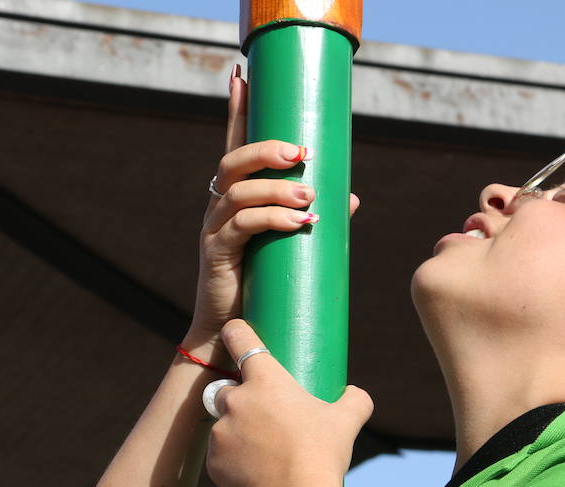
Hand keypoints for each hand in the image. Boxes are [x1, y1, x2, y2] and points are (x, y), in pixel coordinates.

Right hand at [190, 70, 359, 350]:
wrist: (230, 333)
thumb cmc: (261, 288)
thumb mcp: (290, 247)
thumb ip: (312, 217)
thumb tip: (350, 197)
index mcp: (234, 198)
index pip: (234, 145)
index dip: (236, 110)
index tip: (242, 75)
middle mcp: (218, 208)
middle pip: (233, 162)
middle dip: (267, 149)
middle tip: (303, 154)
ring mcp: (213, 230)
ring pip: (238, 192)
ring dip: (278, 189)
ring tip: (310, 199)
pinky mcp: (215, 254)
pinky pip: (241, 226)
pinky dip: (273, 220)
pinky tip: (300, 224)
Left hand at [206, 320, 371, 486]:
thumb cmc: (321, 454)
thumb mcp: (347, 421)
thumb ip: (354, 401)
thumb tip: (356, 394)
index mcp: (265, 380)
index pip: (240, 339)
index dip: (236, 332)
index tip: (235, 331)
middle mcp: (236, 400)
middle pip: (227, 389)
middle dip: (240, 399)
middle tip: (264, 418)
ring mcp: (221, 431)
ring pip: (224, 424)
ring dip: (238, 432)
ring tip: (264, 453)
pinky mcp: (213, 461)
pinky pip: (220, 455)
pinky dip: (233, 461)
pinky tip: (254, 473)